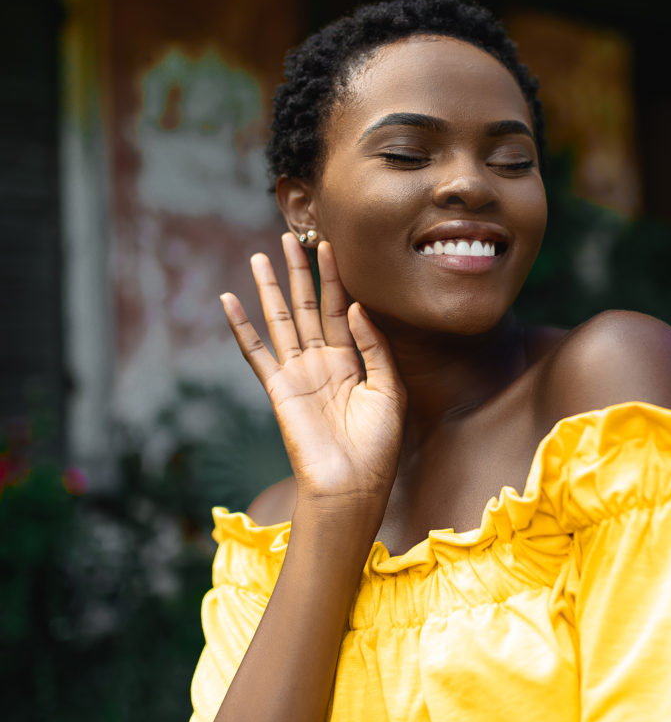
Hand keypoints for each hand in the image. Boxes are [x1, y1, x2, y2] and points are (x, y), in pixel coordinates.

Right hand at [221, 234, 404, 506]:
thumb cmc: (377, 445)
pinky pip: (256, 353)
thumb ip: (374, 346)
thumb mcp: (389, 390)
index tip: (329, 245)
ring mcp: (298, 374)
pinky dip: (241, 327)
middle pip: (306, 306)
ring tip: (258, 257)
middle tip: (290, 236)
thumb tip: (355, 306)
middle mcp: (322, 362)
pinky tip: (229, 301)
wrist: (352, 485)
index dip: (334, 278)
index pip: (340, 308)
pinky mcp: (279, 389)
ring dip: (269, 289)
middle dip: (299, 271)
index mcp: (352, 361)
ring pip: (280, 321)